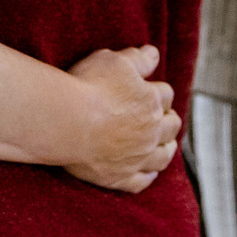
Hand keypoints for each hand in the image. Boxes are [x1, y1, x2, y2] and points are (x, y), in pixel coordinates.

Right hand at [59, 45, 180, 192]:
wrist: (65, 122)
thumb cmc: (88, 87)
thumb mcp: (114, 61)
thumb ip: (138, 58)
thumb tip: (154, 54)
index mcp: (152, 102)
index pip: (165, 94)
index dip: (157, 90)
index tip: (148, 88)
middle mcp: (151, 132)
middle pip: (171, 126)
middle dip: (169, 119)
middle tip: (164, 117)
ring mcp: (137, 158)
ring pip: (162, 156)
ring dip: (166, 149)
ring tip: (167, 146)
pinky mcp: (120, 177)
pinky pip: (140, 182)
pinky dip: (147, 177)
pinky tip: (149, 174)